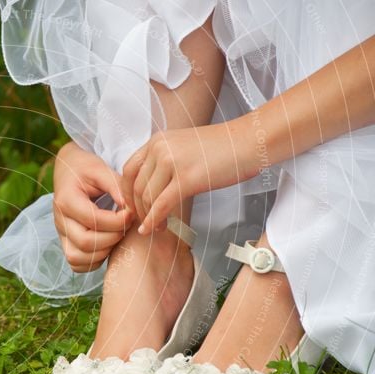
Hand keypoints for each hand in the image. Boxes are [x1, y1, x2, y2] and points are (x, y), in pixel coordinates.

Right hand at [53, 142, 133, 272]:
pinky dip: (93, 261)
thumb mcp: (100, 169)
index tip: (132, 212)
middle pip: (85, 242)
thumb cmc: (85, 169)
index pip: (93, 220)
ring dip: (103, 251)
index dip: (117, 220)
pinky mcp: (65, 242)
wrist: (68, 171)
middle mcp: (60, 220)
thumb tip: (129, 207)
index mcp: (66, 199)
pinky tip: (106, 245)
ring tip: (117, 235)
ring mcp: (61, 234)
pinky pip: (76, 263)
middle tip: (127, 226)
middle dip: (113, 237)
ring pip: (77, 257)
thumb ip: (116, 185)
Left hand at [122, 121, 258, 233]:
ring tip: (156, 228)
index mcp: (157, 141)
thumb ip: (164, 162)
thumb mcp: (183, 148)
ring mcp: (171, 162)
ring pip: (147, 198)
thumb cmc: (222, 149)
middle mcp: (159, 149)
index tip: (133, 208)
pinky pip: (161, 205)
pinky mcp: (186, 178)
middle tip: (144, 222)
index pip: (128, 170)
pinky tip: (154, 229)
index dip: (126, 193)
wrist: (249, 142)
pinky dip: (154, 221)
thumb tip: (151, 186)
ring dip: (148, 217)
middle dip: (137, 209)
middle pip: (135, 186)